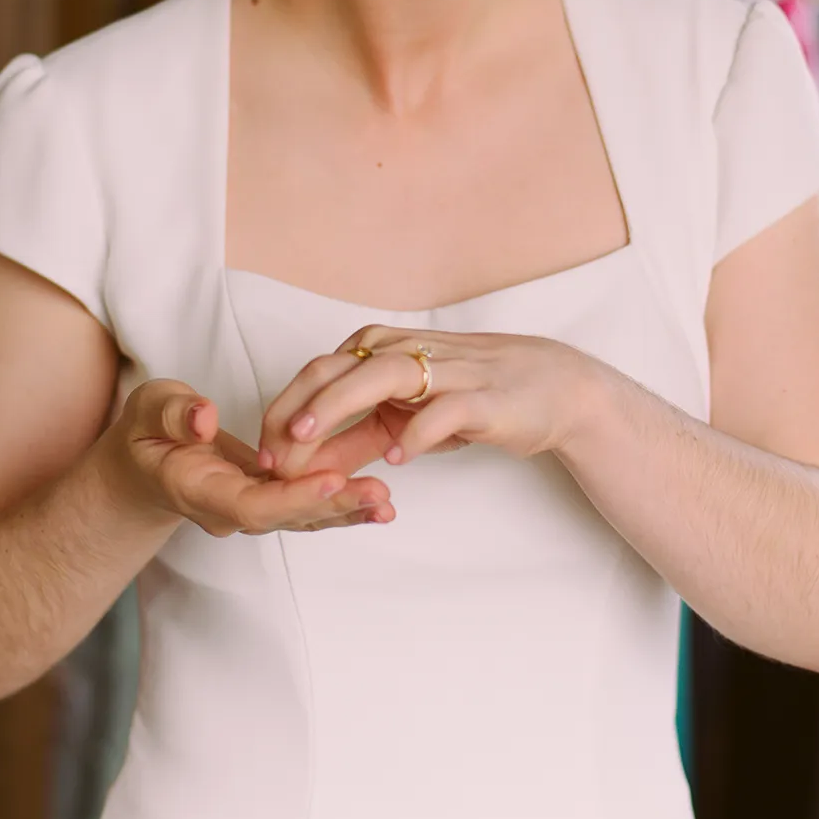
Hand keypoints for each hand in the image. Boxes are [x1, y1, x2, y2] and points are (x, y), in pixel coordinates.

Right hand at [99, 378, 393, 536]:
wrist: (144, 466)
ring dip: (347, 511)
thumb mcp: (149, 409)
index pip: (250, 505)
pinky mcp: (269, 501)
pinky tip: (379, 502)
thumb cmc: (147, 433)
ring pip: (303, 518)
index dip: (293, 497)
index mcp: (198, 489)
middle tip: (380, 496)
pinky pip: (308, 508)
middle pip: (286, 518)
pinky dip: (343, 506)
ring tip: (388, 503)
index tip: (332, 479)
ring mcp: (251, 509)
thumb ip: (173, 415)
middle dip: (333, 507)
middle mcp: (229, 511)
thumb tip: (203, 419)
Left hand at [258, 327, 591, 481]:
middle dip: (297, 409)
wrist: (553, 389)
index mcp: (381, 351)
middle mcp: (406, 352)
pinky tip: (396, 459)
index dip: (284, 412)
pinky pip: (443, 411)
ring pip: (381, 376)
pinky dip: (416, 433)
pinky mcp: (481, 398)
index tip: (265, 455)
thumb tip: (300, 466)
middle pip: (338, 368)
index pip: (318, 373)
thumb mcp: (401, 417)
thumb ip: (353, 438)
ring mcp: (444, 372)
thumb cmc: (470, 398)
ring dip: (338, 404)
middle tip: (272, 452)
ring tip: (308, 438)